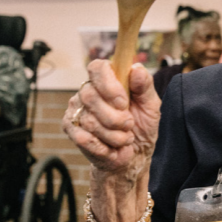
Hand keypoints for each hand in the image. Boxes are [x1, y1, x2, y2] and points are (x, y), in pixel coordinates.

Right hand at [62, 60, 160, 174]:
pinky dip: (104, 146)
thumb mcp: (151, 105)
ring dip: (115, 135)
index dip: (108, 85)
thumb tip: (136, 68)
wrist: (134, 154)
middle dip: (115, 117)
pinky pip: (84, 138)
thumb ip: (145, 86)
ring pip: (90, 120)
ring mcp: (76, 109)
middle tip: (129, 124)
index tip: (123, 102)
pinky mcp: (70, 129)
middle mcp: (88, 91)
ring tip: (124, 137)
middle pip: (90, 96)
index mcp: (108, 79)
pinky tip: (112, 147)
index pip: (97, 67)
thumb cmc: (142, 125)